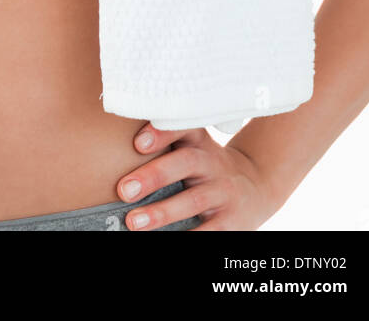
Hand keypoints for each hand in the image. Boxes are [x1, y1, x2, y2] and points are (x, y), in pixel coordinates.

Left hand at [115, 123, 282, 230]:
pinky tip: (166, 241)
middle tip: (123, 191)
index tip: (137, 143)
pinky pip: (209, 231)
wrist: (256, 185)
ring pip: (195, 199)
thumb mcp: (193, 148)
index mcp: (198, 141)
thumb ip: (163, 145)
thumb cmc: (206, 166)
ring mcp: (224, 191)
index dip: (161, 133)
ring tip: (133, 223)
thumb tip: (111, 158)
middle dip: (153, 175)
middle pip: (186, 162)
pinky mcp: (232, 220)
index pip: (182, 127)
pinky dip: (188, 237)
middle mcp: (212, 162)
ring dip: (162, 211)